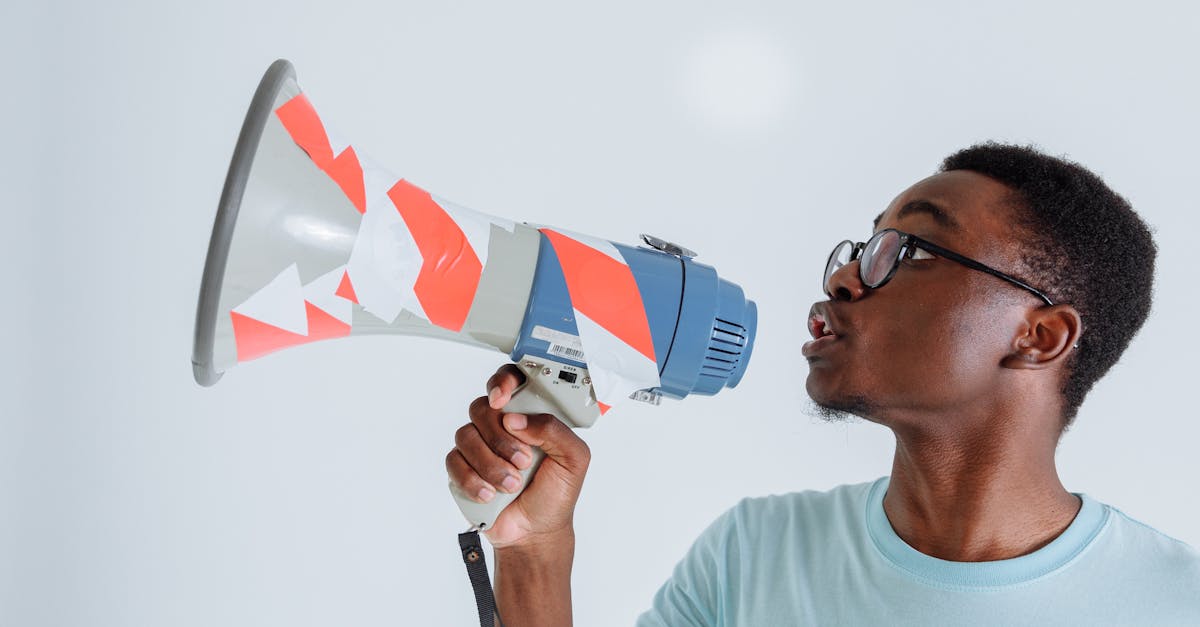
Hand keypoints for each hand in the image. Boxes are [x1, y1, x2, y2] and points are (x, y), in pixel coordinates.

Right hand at [446, 364, 590, 548]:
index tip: (502, 398)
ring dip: (490, 463)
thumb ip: (554, 430)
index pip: (509, 382)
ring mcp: (479, 447)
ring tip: (512, 485)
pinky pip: (454, 461)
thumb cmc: (556, 493)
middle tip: (523, 461)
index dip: (501, 382)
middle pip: (481, 408)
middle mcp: (500, 426)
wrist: (536, 532)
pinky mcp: (462, 469)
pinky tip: (490, 494)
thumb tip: (517, 419)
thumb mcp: (574, 459)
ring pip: (465, 435)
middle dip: (500, 438)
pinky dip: (473, 479)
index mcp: (528, 416)